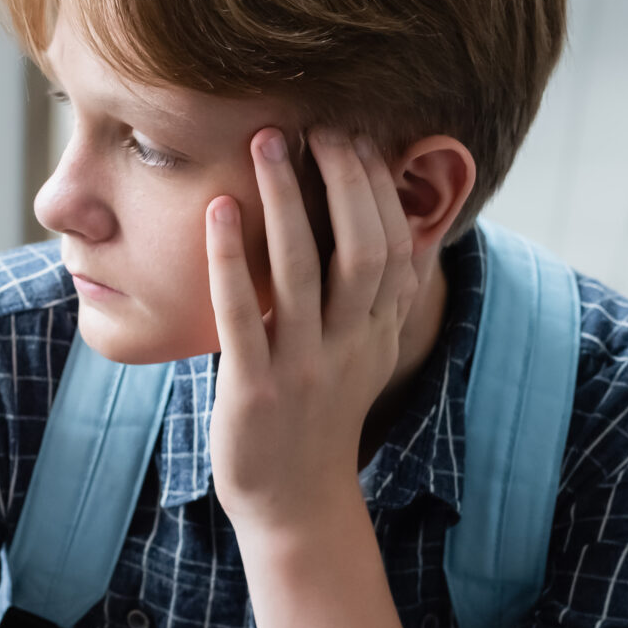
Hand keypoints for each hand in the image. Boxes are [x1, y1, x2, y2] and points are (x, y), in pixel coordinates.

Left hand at [204, 128, 420, 536]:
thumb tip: (408, 231)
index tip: (354, 134)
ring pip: (304, 270)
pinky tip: (219, 211)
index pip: (394, 244)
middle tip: (315, 124)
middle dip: (342, 179)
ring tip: (265, 140)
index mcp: (379, 331)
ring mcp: (304, 367)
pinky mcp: (255, 389)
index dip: (377, 186)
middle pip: (363, 247)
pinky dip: (231, 258)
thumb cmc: (319, 416)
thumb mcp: (365, 354)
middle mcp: (350, 345)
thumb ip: (383, 298)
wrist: (295, 503)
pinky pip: (243, 315)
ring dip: (286, 198)